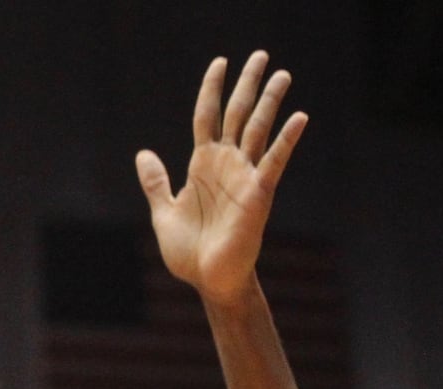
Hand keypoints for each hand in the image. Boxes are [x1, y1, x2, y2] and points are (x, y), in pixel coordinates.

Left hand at [135, 52, 305, 304]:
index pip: (207, 116)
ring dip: (270, 102)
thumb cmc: (189, 251)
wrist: (209, 280)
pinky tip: (299, 117)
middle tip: (260, 55)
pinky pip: (274, 162)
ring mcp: (244, 177)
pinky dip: (285, 140)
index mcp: (202, 165)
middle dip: (247, 85)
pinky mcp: (258, 194)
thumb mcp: (163, 212)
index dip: (211, 89)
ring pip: (258, 130)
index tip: (220, 62)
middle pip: (237, 114)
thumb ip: (156, 182)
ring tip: (282, 74)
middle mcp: (226, 165)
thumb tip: (143, 153)